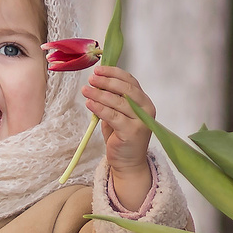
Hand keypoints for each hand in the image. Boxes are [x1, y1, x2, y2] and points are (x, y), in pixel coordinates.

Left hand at [82, 65, 154, 209]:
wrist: (128, 163)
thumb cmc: (121, 138)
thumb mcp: (118, 114)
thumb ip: (113, 99)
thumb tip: (97, 82)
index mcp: (144, 102)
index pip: (130, 81)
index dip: (114, 73)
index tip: (99, 70)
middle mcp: (146, 109)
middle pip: (126, 89)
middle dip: (107, 81)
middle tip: (92, 79)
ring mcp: (141, 121)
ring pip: (118, 102)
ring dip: (99, 94)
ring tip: (86, 90)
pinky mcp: (131, 132)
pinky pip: (112, 116)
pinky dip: (99, 108)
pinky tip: (89, 103)